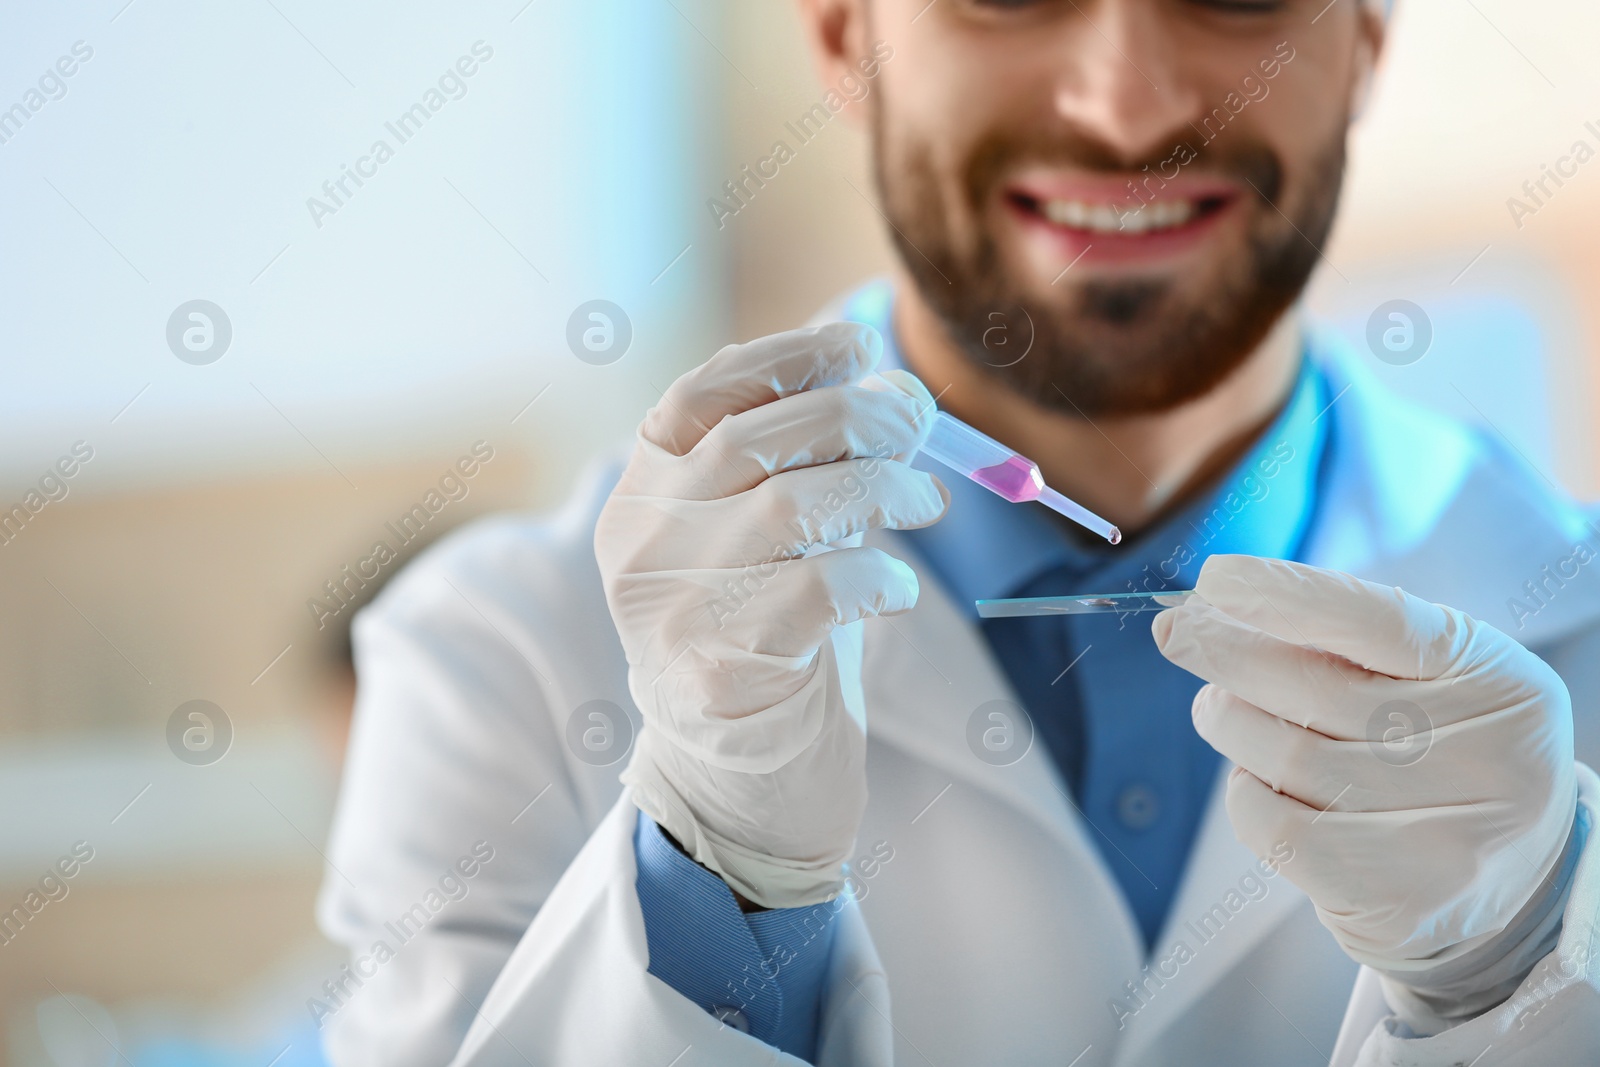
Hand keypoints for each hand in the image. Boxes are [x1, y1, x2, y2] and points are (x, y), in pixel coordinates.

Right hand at [595, 322, 947, 908]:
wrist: (741, 788)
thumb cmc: (771, 646)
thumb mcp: (769, 543)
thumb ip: (802, 467)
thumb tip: (891, 388)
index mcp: (641, 499)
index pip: (695, 398)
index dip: (781, 357)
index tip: (857, 345)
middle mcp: (640, 546)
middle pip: (751, 441)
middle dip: (854, 417)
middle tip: (919, 426)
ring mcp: (671, 612)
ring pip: (790, 507)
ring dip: (879, 489)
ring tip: (924, 505)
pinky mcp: (719, 674)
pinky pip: (818, 592)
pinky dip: (877, 578)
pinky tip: (895, 593)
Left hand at [1153, 554, 1576, 972]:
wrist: (1508, 883)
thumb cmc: (1442, 749)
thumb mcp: (1431, 677)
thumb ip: (1343, 638)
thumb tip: (1212, 606)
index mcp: (1498, 682)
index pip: (1377, 622)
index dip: (1285, 595)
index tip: (1214, 578)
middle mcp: (1487, 759)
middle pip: (1314, 689)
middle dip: (1226, 652)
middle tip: (1179, 634)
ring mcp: (1448, 839)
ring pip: (1285, 756)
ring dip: (1228, 722)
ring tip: (1219, 710)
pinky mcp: (1398, 901)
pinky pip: (1276, 827)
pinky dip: (1243, 793)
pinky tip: (1250, 779)